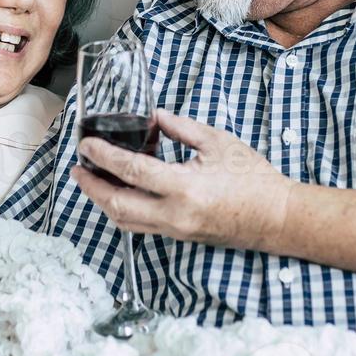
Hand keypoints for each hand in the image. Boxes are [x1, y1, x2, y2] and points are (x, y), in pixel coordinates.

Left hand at [72, 109, 292, 250]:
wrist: (277, 217)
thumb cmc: (253, 178)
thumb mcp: (217, 142)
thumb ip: (180, 128)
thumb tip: (153, 118)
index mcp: (183, 187)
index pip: (130, 170)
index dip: (103, 156)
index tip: (86, 144)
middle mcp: (174, 214)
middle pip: (116, 204)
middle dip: (91, 186)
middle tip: (78, 167)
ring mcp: (175, 230)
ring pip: (125, 221)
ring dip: (103, 201)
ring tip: (91, 180)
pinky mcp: (180, 237)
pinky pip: (140, 227)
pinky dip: (123, 211)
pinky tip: (119, 193)